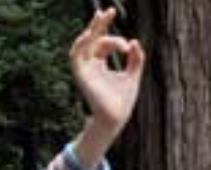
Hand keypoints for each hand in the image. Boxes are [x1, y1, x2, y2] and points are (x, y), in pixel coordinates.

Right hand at [70, 9, 144, 129]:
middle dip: (100, 23)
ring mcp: (84, 67)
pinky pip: (76, 55)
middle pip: (92, 38)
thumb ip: (135, 59)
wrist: (116, 116)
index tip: (129, 43)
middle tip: (108, 10)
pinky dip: (81, 44)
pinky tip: (89, 35)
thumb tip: (134, 41)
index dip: (115, 37)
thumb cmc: (123, 99)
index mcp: (100, 63)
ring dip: (93, 30)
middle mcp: (90, 63)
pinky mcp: (80, 74)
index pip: (104, 43)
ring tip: (102, 17)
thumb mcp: (133, 75)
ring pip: (86, 43)